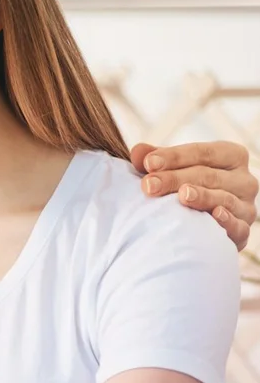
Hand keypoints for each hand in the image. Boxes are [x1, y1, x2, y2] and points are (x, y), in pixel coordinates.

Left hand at [132, 141, 257, 248]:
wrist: (201, 227)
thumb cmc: (184, 186)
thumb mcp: (171, 169)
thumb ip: (155, 159)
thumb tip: (138, 151)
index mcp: (231, 156)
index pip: (203, 153)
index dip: (175, 156)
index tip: (148, 163)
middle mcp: (244, 180)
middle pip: (208, 175)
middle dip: (176, 179)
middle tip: (149, 185)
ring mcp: (246, 206)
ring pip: (224, 198)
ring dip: (201, 197)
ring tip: (181, 196)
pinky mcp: (244, 231)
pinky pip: (239, 226)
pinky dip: (228, 221)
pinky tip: (214, 215)